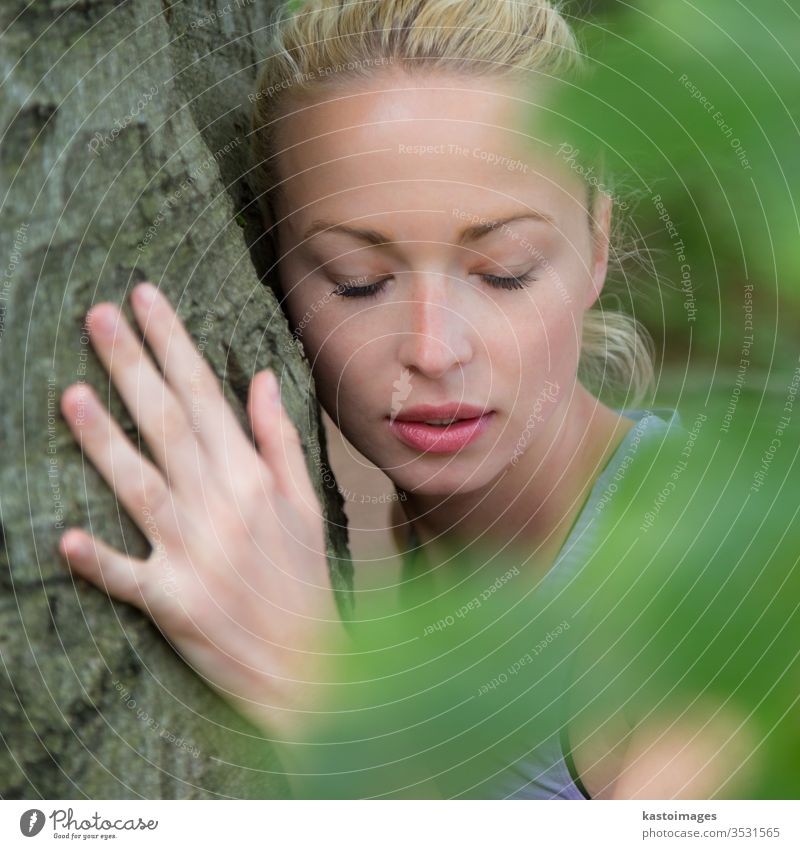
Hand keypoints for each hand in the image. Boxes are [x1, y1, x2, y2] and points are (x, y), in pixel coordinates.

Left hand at [58, 282, 347, 743]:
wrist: (309, 663)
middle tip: (97, 315)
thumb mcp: (306, 502)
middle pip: (168, 425)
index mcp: (253, 479)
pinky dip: (97, 560)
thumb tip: (261, 377)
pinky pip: (126, 577)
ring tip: (70, 393)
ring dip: (104, 441)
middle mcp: (221, 507)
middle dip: (132, 365)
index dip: (173, 344)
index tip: (146, 299)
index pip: (207, 395)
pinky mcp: (171, 602)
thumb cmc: (304, 579)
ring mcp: (194, 554)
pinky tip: (64, 538)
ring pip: (140, 487)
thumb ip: (279, 438)